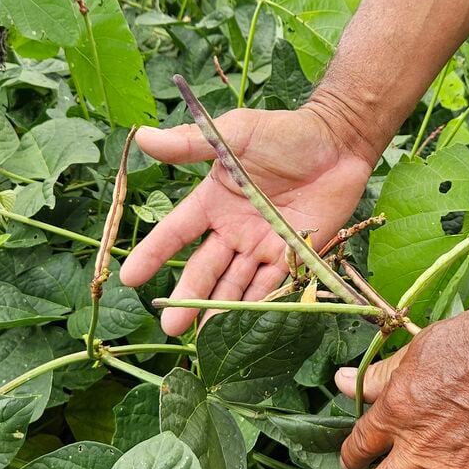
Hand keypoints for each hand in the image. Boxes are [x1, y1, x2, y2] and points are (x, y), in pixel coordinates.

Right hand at [119, 107, 374, 334]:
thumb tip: (143, 137)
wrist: (338, 142)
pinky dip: (256, 305)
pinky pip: (271, 284)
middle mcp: (234, 229)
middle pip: (205, 268)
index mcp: (213, 201)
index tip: (130, 278)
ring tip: (198, 337)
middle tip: (169, 326)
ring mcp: (262, 245)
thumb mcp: (235, 132)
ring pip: (234, 283)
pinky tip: (238, 326)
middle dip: (187, 296)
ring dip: (216, 309)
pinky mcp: (293, 254)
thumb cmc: (285, 132)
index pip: (176, 233)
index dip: (153, 254)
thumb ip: (191, 143)